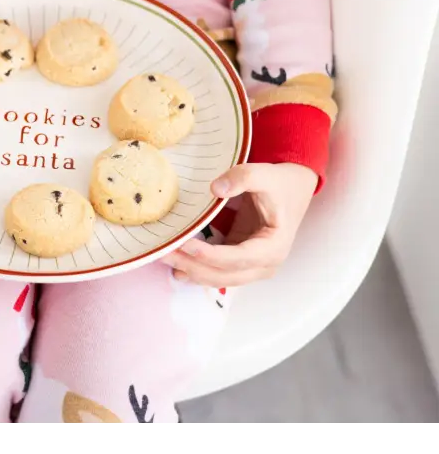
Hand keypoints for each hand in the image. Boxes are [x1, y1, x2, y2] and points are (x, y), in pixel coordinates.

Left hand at [164, 162, 317, 287]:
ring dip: (191, 271)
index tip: (184, 244)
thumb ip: (241, 178)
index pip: (239, 258)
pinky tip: (176, 266)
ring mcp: (253, 267)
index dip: (210, 255)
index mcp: (274, 246)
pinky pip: (218, 273)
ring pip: (219, 279)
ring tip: (163, 259)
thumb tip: (215, 189)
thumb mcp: (263, 174)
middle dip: (193, 266)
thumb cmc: (278, 183)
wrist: (291, 189)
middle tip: (163, 254)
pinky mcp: (240, 262)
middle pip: (225, 275)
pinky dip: (197, 270)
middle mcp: (265, 264)